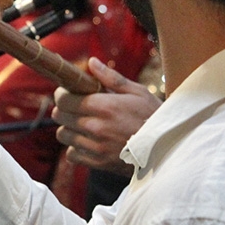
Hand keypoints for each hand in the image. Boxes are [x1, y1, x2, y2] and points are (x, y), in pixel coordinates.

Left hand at [52, 57, 160, 175]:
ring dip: (69, 128)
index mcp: (103, 106)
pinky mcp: (97, 162)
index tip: (67, 93)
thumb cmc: (152, 115)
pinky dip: (75, 148)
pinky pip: (71, 154)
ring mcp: (95, 146)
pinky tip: (87, 141)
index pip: (63, 99)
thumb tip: (91, 62)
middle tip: (76, 107)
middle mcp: (95, 126)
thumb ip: (111, 78)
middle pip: (60, 116)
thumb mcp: (137, 92)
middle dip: (64, 109)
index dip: (62, 94)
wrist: (165, 147)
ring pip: (63, 135)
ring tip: (82, 125)